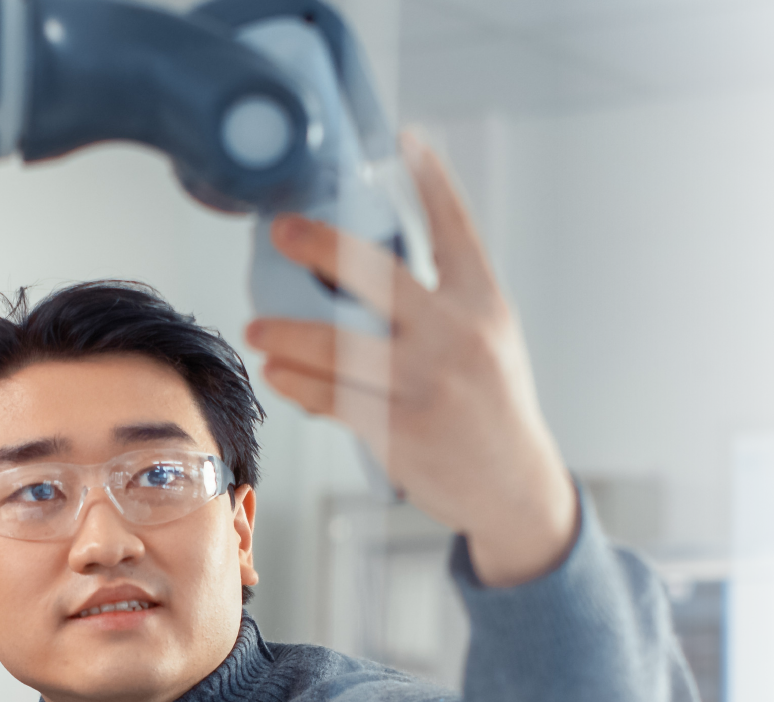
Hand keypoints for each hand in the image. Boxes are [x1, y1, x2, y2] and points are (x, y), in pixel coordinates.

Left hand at [245, 134, 578, 586]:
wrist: (515, 489)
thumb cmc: (492, 409)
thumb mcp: (487, 341)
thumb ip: (440, 305)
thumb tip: (360, 273)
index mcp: (485, 305)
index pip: (457, 230)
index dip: (432, 181)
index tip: (406, 141)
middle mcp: (459, 336)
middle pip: (380, 276)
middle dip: (322, 246)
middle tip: (281, 232)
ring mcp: (429, 384)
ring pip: (341, 345)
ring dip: (288, 333)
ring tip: (257, 327)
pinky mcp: (400, 430)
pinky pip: (335, 398)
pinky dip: (300, 384)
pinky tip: (279, 373)